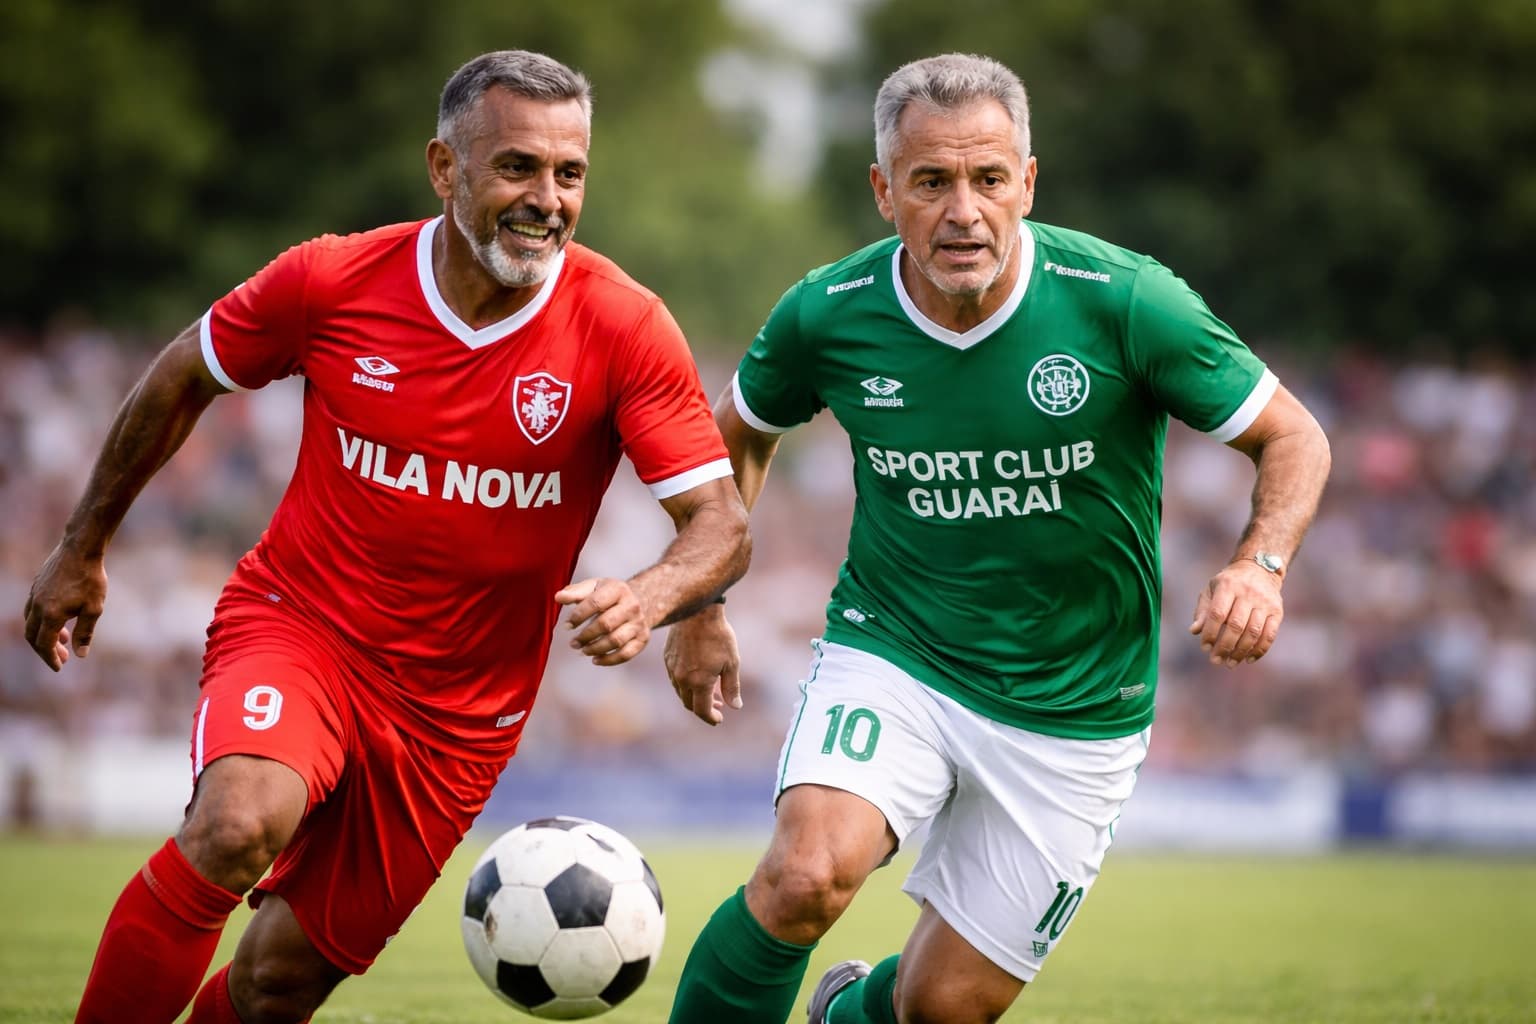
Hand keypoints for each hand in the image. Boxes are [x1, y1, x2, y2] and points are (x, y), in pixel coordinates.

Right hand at [23, 544, 107, 671]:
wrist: (80, 549)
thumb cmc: (91, 578)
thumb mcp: (94, 608)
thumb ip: (85, 632)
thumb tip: (80, 655)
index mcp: (50, 614)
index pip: (44, 644)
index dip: (50, 658)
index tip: (59, 667)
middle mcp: (37, 606)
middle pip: (33, 637)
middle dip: (45, 651)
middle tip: (62, 658)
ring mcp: (34, 595)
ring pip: (30, 623)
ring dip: (44, 635)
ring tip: (64, 639)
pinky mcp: (35, 586)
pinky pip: (32, 610)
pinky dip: (42, 621)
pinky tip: (60, 620)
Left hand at [555, 577, 651, 665]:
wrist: (642, 600)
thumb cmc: (610, 595)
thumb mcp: (594, 587)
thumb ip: (575, 592)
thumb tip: (558, 597)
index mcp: (618, 589)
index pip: (596, 603)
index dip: (579, 616)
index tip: (567, 625)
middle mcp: (632, 606)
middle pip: (606, 624)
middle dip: (586, 636)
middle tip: (573, 643)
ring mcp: (639, 623)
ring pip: (616, 641)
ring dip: (595, 649)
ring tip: (583, 650)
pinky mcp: (643, 639)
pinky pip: (626, 654)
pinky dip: (609, 660)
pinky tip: (595, 659)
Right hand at [663, 605, 741, 725]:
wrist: (698, 612)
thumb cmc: (718, 636)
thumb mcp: (731, 663)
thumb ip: (732, 687)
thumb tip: (735, 706)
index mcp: (699, 683)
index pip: (702, 710)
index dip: (711, 718)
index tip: (719, 719)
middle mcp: (682, 679)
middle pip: (689, 704)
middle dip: (704, 709)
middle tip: (719, 706)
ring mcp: (672, 669)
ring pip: (681, 692)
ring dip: (694, 696)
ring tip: (711, 691)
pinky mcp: (668, 658)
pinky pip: (675, 679)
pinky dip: (686, 684)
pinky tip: (698, 677)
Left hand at [1188, 560, 1282, 666]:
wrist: (1259, 569)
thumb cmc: (1229, 584)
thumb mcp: (1212, 590)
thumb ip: (1203, 610)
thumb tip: (1194, 631)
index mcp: (1228, 586)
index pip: (1217, 614)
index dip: (1211, 633)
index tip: (1205, 648)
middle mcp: (1248, 593)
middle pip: (1236, 625)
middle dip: (1225, 646)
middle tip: (1216, 661)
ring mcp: (1265, 602)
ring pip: (1253, 632)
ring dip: (1241, 652)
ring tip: (1230, 663)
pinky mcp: (1277, 611)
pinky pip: (1270, 634)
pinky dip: (1259, 650)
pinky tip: (1248, 659)